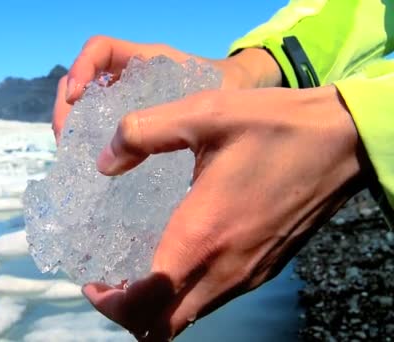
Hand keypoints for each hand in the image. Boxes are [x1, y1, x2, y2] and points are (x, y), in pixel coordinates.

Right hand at [52, 35, 281, 139]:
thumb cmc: (228, 89)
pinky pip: (102, 126)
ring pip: (87, 106)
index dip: (81, 68)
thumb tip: (136, 150)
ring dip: (74, 127)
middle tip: (67, 140)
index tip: (75, 98)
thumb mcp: (206, 98)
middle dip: (68, 109)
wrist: (244, 97)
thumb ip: (180, 116)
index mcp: (146, 60)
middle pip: (84, 81)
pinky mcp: (132, 122)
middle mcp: (130, 77)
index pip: (101, 50)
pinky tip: (93, 162)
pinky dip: (90, 141)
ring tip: (73, 153)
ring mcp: (128, 100)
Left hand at [82, 86, 368, 339]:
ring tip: (137, 269)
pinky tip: (180, 255)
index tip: (93, 281)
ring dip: (158, 306)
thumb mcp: (203, 113)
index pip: (147, 303)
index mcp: (202, 236)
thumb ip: (143, 132)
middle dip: (129, 313)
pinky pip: (215, 299)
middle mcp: (225, 269)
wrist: (345, 139)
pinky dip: (187, 294)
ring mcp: (249, 275)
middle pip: (165, 326)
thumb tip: (105, 160)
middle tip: (110, 281)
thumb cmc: (274, 125)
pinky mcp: (266, 268)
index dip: (111, 304)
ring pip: (191, 316)